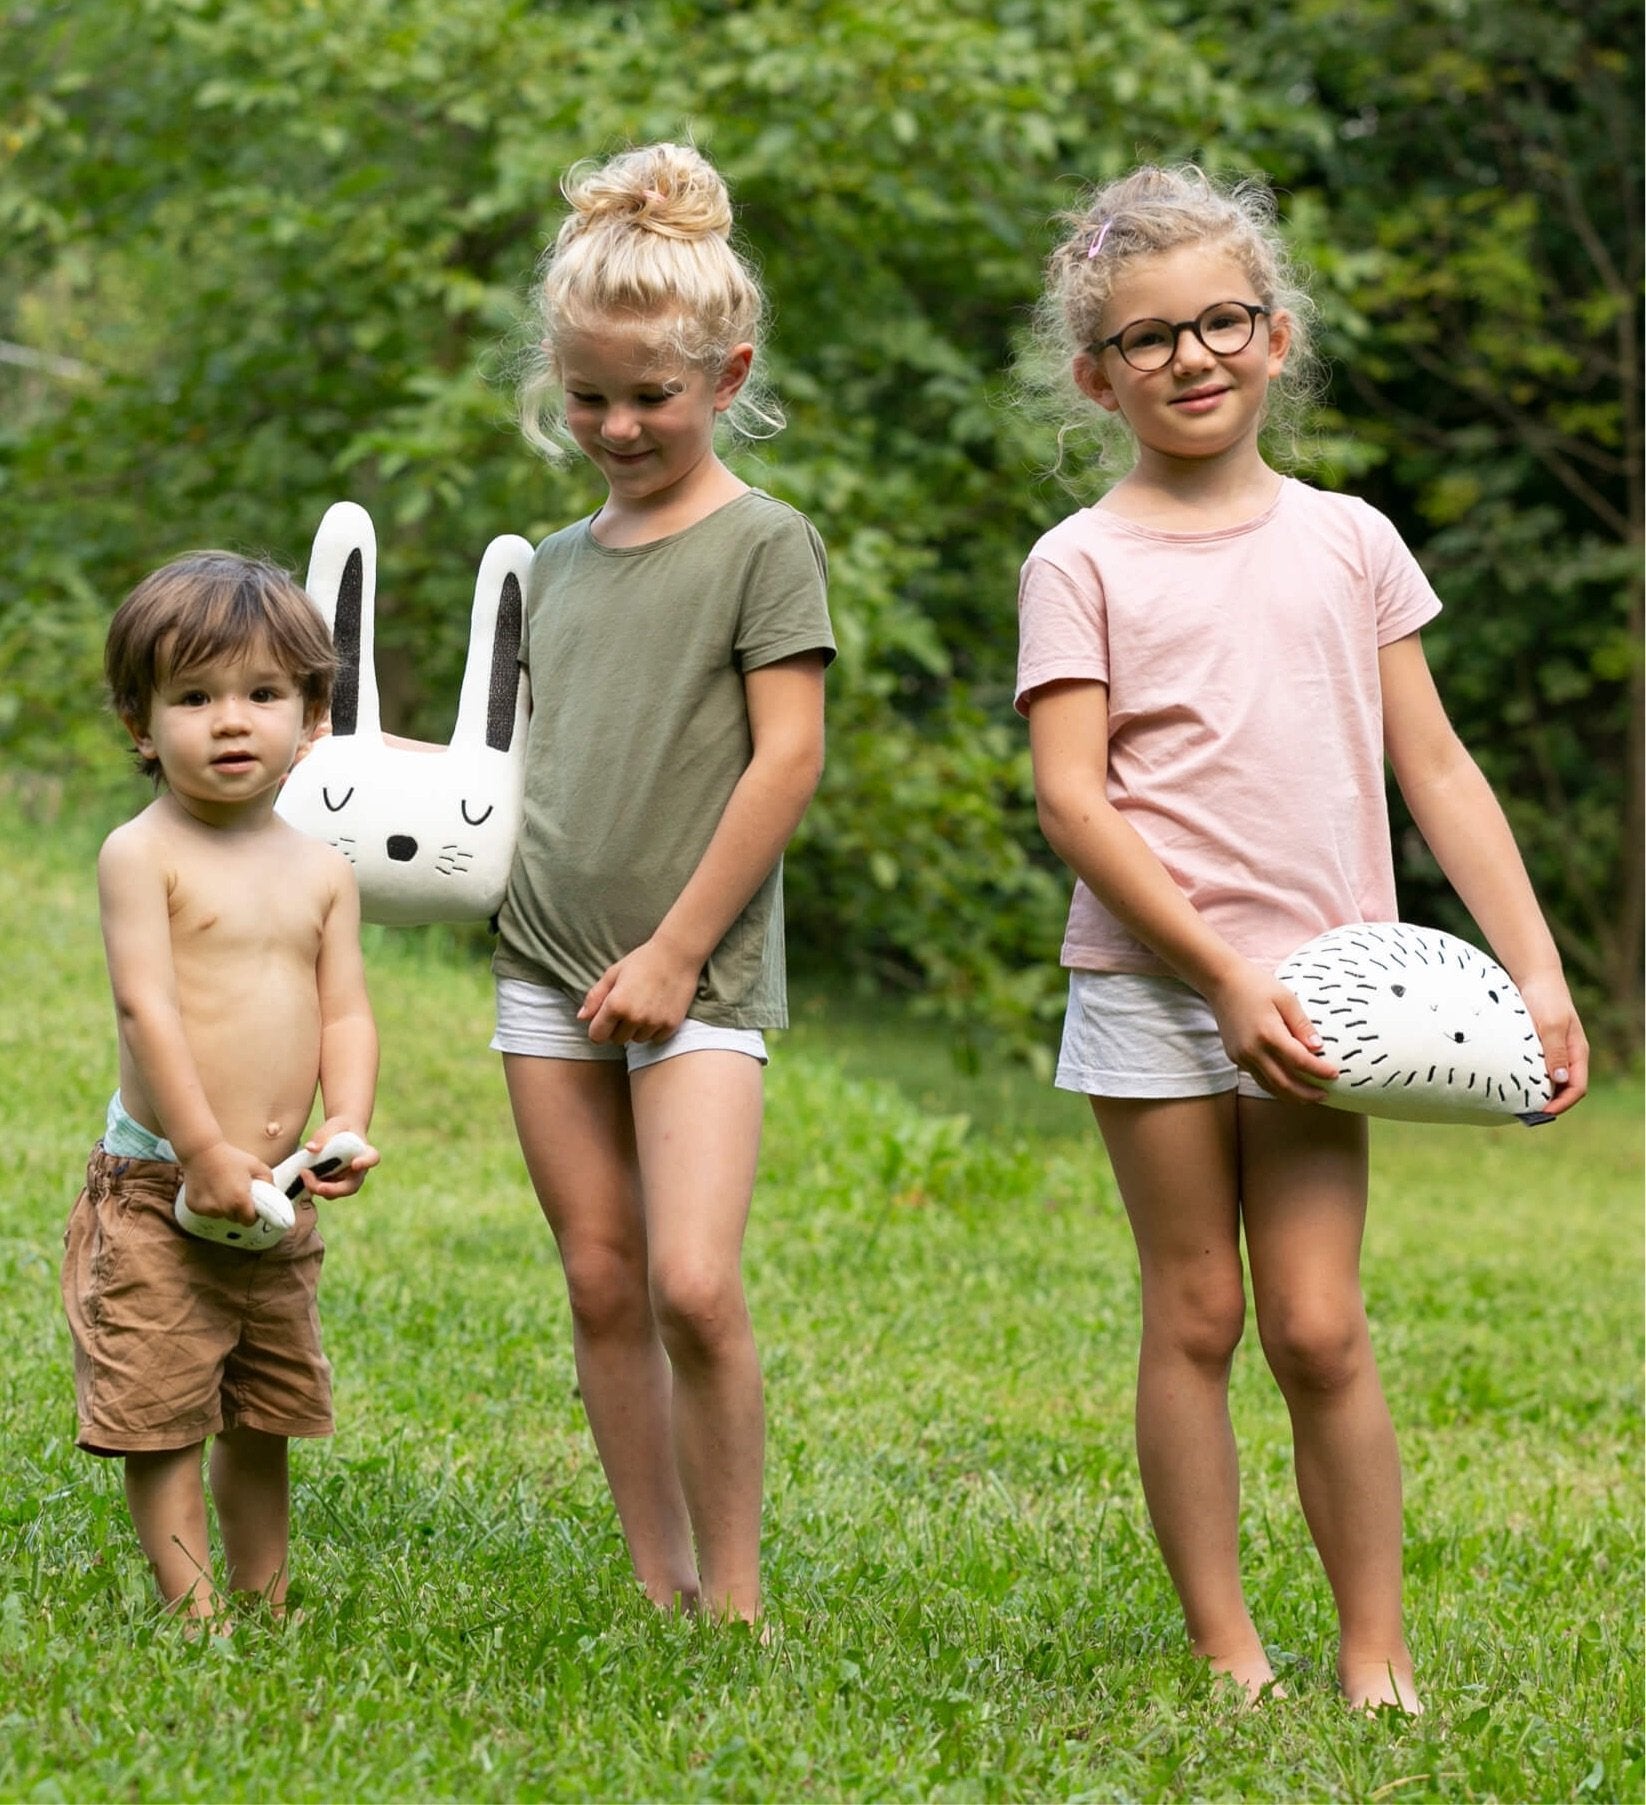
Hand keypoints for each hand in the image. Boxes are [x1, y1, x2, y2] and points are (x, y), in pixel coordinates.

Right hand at [178, 1141, 271, 1222]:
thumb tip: (272, 1196)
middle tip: (238, 1194)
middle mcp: (222, 1209)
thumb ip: (269, 1182)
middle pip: (234, 1219)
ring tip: (223, 1189)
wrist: (202, 1151)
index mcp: (239, 1201)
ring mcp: (206, 1209)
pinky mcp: (194, 1207)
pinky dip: (210, 1204)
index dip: (252, 1215)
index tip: (251, 1206)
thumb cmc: (230, 1157)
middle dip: (238, 1210)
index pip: (249, 1221)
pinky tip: (211, 1189)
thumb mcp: (257, 1166)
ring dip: (223, 1207)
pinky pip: (206, 1211)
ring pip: (220, 1215)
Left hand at [299, 1118, 379, 1197]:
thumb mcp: (333, 1125)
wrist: (337, 1134)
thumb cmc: (339, 1128)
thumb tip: (311, 1148)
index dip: (366, 1163)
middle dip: (335, 1189)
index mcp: (365, 1153)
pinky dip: (312, 1186)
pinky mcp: (332, 1185)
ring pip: (335, 1192)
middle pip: (352, 1186)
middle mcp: (359, 1171)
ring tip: (304, 1173)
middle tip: (320, 1187)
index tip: (355, 1164)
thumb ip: (324, 1135)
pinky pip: (323, 1191)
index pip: (372, 1159)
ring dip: (318, 1187)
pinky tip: (304, 1175)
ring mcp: (346, 1181)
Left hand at [579, 938, 701, 1044]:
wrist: (678, 954)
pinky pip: (655, 1038)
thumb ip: (595, 997)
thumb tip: (581, 1018)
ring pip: (637, 1039)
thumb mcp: (613, 974)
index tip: (605, 1019)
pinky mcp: (671, 1025)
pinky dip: (654, 1029)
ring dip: (637, 1029)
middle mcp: (634, 1017)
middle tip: (628, 1007)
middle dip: (618, 1028)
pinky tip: (657, 1010)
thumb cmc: (643, 960)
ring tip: (644, 1006)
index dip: (598, 1028)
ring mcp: (654, 1023)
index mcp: (616, 1005)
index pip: (597, 1036)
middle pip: (617, 1040)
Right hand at [1209, 961, 1340, 1102]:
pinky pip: (1258, 1077)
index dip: (1319, 1071)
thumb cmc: (1256, 985)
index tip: (1335, 1074)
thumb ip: (1302, 1025)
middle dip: (1306, 1093)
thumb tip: (1319, 1047)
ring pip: (1269, 1086)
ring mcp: (1241, 1056)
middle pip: (1284, 1083)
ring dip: (1290, 1096)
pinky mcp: (1235, 1057)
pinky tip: (1287, 1084)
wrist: (1222, 982)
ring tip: (1308, 1098)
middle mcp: (1253, 1050)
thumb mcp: (1286, 998)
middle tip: (1324, 1096)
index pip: (1299, 1060)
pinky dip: (1275, 1086)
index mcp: (1268, 1033)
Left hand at [1515, 969, 1588, 1116]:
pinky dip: (1530, 1080)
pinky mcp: (1541, 1046)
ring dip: (1539, 1093)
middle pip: (1565, 1088)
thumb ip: (1555, 1050)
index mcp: (1578, 1052)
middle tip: (1525, 1114)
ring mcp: (1556, 1051)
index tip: (1541, 1113)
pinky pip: (1539, 1069)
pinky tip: (1513, 1085)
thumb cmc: (1545, 998)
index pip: (1577, 1088)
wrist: (1536, 977)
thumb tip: (1560, 1079)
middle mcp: (1569, 1055)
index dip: (1561, 1104)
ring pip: (1552, 1080)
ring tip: (1518, 1105)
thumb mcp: (1550, 1024)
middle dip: (1550, 1104)